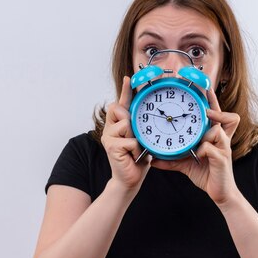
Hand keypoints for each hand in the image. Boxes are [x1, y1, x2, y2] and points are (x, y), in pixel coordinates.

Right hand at [101, 76, 151, 192]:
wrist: (131, 179)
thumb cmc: (138, 158)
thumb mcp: (142, 138)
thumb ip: (141, 125)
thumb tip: (148, 112)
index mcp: (118, 123)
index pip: (122, 103)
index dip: (125, 90)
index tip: (129, 78)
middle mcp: (110, 127)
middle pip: (120, 109)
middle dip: (131, 120)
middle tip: (135, 137)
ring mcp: (109, 136)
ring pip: (127, 125)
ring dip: (136, 138)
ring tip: (136, 149)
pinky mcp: (111, 146)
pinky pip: (130, 140)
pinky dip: (136, 150)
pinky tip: (134, 157)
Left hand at [151, 88, 240, 204]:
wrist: (220, 194)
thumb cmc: (206, 174)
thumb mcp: (186, 164)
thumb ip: (171, 159)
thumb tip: (153, 159)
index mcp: (214, 137)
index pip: (216, 114)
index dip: (212, 100)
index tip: (204, 87)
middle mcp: (222, 139)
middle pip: (228, 117)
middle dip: (216, 109)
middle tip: (204, 108)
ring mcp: (224, 149)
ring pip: (217, 131)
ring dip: (207, 134)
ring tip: (199, 141)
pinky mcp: (223, 159)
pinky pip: (211, 148)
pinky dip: (203, 150)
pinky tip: (198, 156)